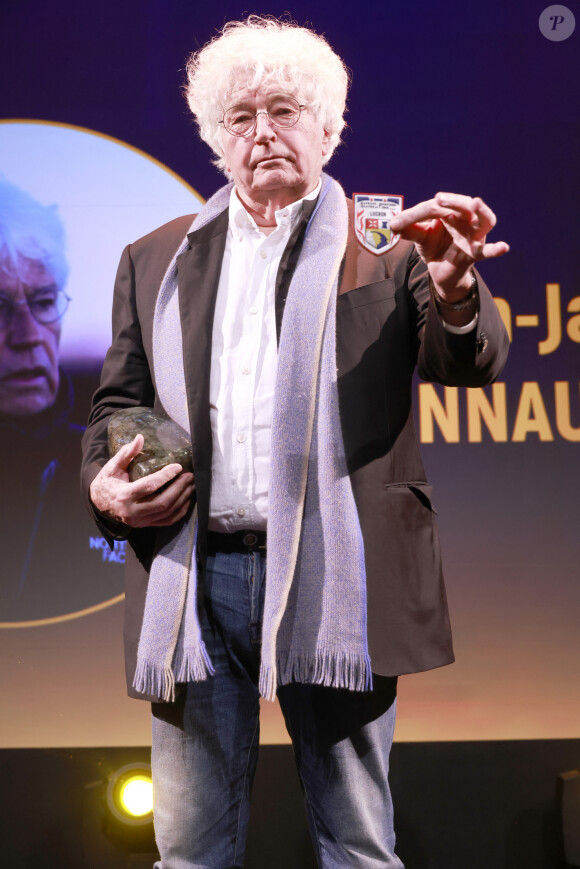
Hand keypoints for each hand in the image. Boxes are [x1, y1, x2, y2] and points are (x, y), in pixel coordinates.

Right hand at [89, 434, 194, 527]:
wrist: (99, 504)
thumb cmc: (107, 482)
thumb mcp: (112, 467)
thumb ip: (127, 453)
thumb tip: (140, 437)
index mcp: (124, 495)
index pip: (149, 486)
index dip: (165, 476)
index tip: (178, 467)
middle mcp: (132, 512)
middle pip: (162, 502)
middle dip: (179, 488)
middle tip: (189, 476)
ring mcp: (139, 521)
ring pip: (166, 512)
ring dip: (182, 499)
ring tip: (191, 485)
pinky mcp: (145, 525)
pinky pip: (167, 521)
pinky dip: (179, 512)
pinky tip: (186, 500)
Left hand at [390, 192, 508, 298]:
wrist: (441, 272)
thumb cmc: (434, 247)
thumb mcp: (420, 238)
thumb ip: (409, 230)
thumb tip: (393, 225)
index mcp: (451, 211)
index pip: (436, 207)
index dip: (415, 215)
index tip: (396, 224)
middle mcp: (466, 219)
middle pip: (465, 204)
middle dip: (453, 201)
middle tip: (438, 200)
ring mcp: (474, 235)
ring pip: (485, 220)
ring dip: (481, 210)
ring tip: (476, 202)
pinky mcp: (475, 253)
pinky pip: (487, 251)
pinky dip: (496, 249)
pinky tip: (504, 247)